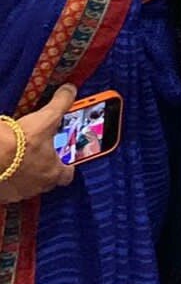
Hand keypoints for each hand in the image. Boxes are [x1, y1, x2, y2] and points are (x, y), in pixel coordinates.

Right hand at [0, 85, 78, 203]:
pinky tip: (4, 165)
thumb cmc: (20, 141)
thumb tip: (69, 90)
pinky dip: (7, 178)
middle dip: (44, 169)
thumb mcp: (46, 117)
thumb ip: (61, 103)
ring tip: (19, 158)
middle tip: (39, 154)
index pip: (67, 175)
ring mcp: (17, 193)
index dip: (67, 166)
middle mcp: (36, 186)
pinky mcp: (1, 194)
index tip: (65, 160)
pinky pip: (7, 189)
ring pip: (25, 186)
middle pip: (46, 181)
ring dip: (24, 174)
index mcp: (52, 172)